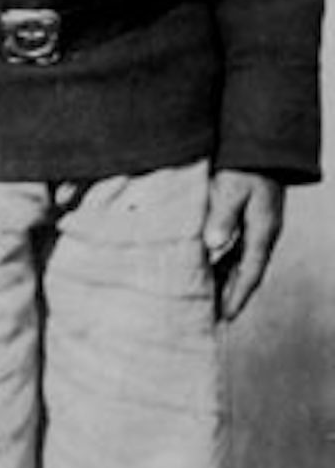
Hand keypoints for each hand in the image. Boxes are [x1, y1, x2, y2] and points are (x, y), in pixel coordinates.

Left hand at [203, 169, 285, 321]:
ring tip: (205, 303)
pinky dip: (221, 265)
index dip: (238, 296)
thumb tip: (213, 244)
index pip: (250, 272)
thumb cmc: (245, 168)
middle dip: (230, 297)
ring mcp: (256, 229)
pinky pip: (234, 251)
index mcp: (262, 231)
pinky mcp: (248, 222)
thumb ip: (223, 217)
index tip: (226, 317)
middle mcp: (262, 234)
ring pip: (239, 263)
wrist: (259, 148)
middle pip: (245, 273)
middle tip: (211, 320)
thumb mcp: (232, 190)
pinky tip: (206, 273)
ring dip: (224, 282)